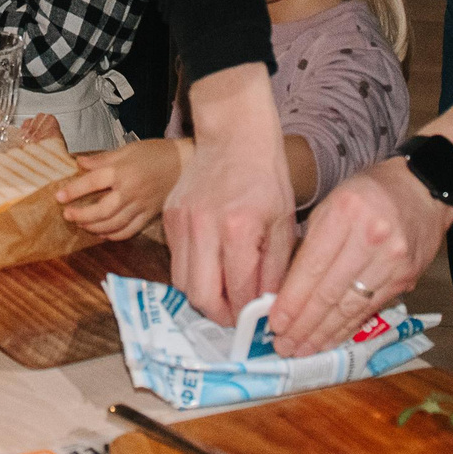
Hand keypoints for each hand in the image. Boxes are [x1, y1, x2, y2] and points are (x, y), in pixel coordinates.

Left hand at [60, 138, 182, 239]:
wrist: (186, 163)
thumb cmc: (155, 152)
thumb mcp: (127, 149)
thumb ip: (102, 159)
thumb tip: (79, 163)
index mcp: (122, 171)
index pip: (92, 182)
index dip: (73, 190)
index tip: (59, 197)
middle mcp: (130, 191)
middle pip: (101, 210)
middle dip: (81, 215)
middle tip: (68, 215)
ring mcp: (140, 206)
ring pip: (113, 224)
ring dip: (94, 227)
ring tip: (81, 224)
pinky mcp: (149, 215)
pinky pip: (129, 230)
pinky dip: (114, 235)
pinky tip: (103, 233)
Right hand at [161, 66, 295, 322]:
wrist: (233, 132)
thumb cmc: (266, 175)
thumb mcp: (283, 222)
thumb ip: (275, 269)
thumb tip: (267, 307)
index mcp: (238, 228)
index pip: (236, 291)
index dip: (246, 313)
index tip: (255, 320)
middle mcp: (203, 227)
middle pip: (199, 296)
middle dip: (219, 315)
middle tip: (235, 315)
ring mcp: (180, 221)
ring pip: (180, 282)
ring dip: (202, 295)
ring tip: (224, 292)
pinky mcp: (168, 216)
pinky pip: (175, 260)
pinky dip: (192, 271)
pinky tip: (211, 264)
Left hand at [272, 157, 452, 354]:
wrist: (423, 190)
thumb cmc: (369, 193)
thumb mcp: (332, 203)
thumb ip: (311, 242)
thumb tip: (285, 289)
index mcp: (345, 213)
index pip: (312, 267)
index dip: (291, 300)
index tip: (274, 323)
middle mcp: (370, 238)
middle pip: (330, 292)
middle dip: (303, 325)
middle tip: (284, 346)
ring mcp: (392, 260)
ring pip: (350, 307)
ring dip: (324, 333)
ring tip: (303, 350)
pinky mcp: (406, 278)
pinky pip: (370, 309)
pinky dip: (348, 327)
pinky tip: (330, 339)